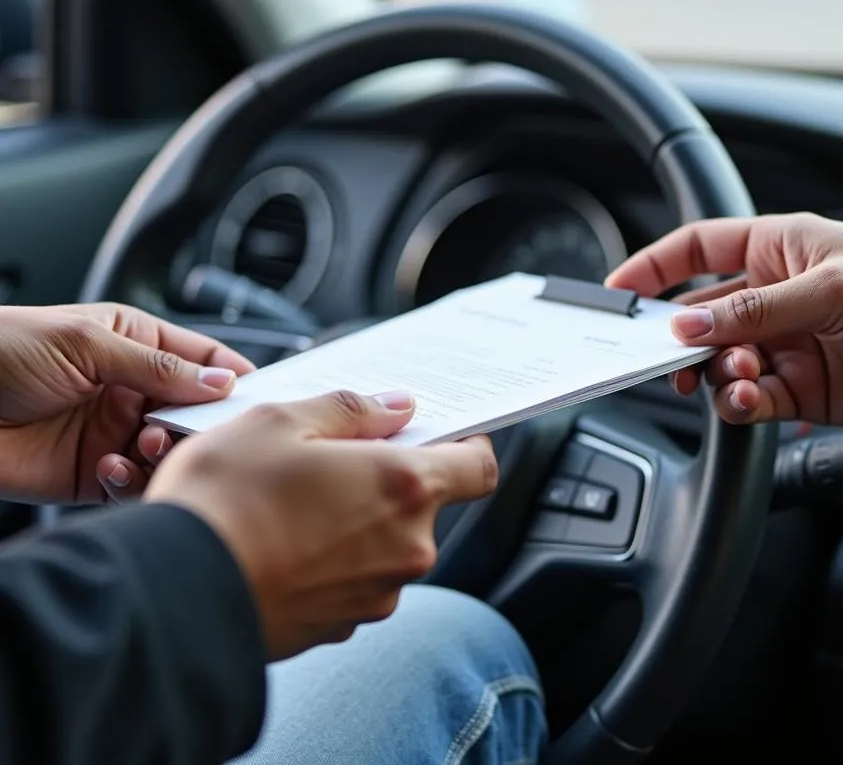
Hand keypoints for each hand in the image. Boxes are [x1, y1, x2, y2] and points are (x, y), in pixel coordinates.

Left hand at [0, 303, 252, 503]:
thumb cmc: (0, 350)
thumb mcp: (87, 342)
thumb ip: (159, 366)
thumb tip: (221, 381)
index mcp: (136, 343)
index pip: (204, 358)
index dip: (233, 376)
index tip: (257, 397)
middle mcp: (132, 388)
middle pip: (195, 412)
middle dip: (202, 424)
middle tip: (198, 431)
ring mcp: (113, 432)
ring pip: (170, 453)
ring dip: (166, 455)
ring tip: (147, 446)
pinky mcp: (92, 474)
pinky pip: (133, 486)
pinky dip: (132, 483)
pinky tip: (112, 469)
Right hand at [145, 389, 496, 659]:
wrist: (169, 596)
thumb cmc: (224, 499)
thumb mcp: (280, 421)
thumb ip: (351, 409)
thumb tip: (396, 407)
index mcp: (403, 487)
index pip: (479, 467)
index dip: (467, 444)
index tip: (442, 432)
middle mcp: (405, 549)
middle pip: (425, 504)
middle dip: (389, 479)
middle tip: (333, 458)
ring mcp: (374, 595)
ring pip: (386, 543)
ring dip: (357, 520)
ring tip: (294, 501)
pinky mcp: (339, 628)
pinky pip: (353, 579)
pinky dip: (332, 559)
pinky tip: (283, 541)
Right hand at [607, 212, 842, 428]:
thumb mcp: (830, 288)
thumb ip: (754, 310)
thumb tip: (690, 325)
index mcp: (777, 250)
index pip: (697, 248)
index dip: (654, 266)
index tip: (618, 291)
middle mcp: (773, 297)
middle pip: (701, 317)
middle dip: (683, 341)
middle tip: (675, 360)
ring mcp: (785, 345)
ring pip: (721, 365)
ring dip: (718, 376)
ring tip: (741, 380)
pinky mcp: (801, 389)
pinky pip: (752, 400)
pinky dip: (743, 406)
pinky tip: (752, 402)